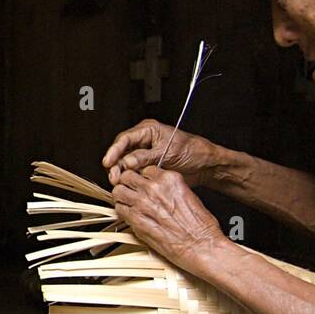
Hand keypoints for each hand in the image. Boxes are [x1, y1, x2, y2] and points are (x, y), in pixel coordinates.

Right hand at [103, 119, 219, 187]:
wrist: (206, 165)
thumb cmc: (193, 152)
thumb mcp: (168, 153)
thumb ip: (146, 157)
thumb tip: (126, 161)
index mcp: (148, 130)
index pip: (125, 139)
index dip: (114, 151)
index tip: (108, 162)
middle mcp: (143, 141)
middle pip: (121, 151)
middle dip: (115, 164)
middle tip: (114, 176)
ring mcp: (144, 154)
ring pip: (125, 162)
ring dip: (121, 172)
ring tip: (118, 182)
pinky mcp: (147, 166)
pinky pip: (133, 171)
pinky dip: (129, 177)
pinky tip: (127, 183)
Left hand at [111, 166, 226, 272]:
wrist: (200, 246)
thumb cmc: (200, 226)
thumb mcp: (187, 195)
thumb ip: (168, 188)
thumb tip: (157, 187)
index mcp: (169, 179)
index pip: (144, 169)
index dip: (142, 177)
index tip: (142, 184)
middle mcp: (154, 188)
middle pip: (127, 176)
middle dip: (127, 183)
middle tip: (131, 191)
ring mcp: (142, 203)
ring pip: (118, 191)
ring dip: (121, 196)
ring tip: (128, 203)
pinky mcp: (135, 219)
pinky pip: (119, 209)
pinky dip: (122, 211)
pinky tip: (130, 216)